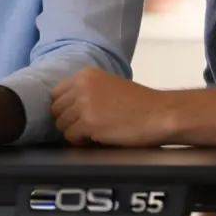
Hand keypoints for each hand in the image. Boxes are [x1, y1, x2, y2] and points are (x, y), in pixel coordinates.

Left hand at [50, 67, 172, 146]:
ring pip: (61, 124)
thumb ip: (88, 90)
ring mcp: (83, 103)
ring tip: (92, 133)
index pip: (57, 93)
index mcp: (86, 74)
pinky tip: (95, 138)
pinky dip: (80, 141)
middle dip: (67, 120)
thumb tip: (67, 105)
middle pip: (55, 109)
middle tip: (83, 127)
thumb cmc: (139, 103)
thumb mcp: (109, 85)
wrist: (159, 114)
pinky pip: (70, 136)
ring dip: (73, 132)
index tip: (75, 116)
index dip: (64, 108)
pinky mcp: (88, 122)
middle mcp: (81, 85)